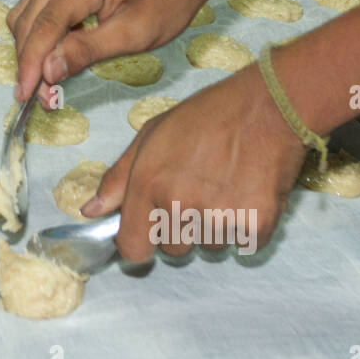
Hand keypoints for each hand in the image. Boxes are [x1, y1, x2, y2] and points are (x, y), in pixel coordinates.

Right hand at [8, 0, 208, 104]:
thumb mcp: (136, 33)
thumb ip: (88, 51)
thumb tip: (48, 72)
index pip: (44, 26)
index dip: (30, 63)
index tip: (24, 95)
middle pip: (28, 19)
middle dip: (29, 60)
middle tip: (41, 96)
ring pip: (27, 12)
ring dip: (31, 48)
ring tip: (46, 81)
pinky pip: (38, 5)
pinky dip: (40, 33)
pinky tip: (57, 53)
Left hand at [82, 68, 305, 261]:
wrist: (268, 107)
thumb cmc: (206, 117)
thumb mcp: (151, 136)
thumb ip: (118, 179)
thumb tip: (91, 212)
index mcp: (149, 185)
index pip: (133, 248)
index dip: (139, 242)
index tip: (149, 231)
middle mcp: (181, 206)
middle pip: (173, 251)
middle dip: (181, 230)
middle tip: (197, 193)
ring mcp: (220, 218)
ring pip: (209, 247)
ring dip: (214, 228)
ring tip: (225, 187)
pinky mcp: (257, 225)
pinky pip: (243, 245)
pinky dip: (246, 226)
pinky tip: (247, 192)